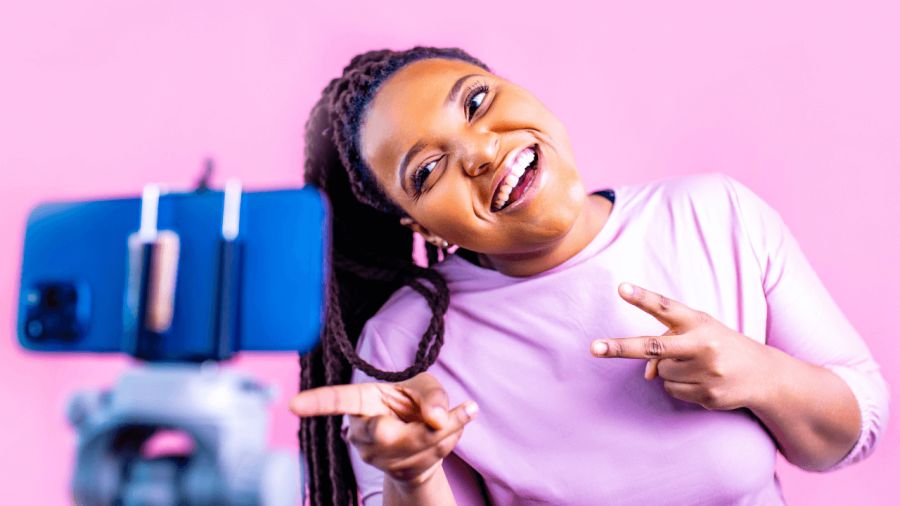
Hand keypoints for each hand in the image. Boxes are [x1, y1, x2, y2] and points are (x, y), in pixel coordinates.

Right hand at [290, 372, 478, 485]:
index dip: (316, 403)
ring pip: (416, 446)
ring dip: (445, 432)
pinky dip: (449, 441)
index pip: (338, 400)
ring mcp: (376, 455)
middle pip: (383, 432)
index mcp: (363, 399)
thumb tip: (437, 417)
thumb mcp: (425, 385)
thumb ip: (433, 395)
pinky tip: (454, 426)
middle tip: (437, 419)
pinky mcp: (395, 470)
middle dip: (415, 430)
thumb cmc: (418, 402)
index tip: (293, 405)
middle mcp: (363, 430)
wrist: (426, 438)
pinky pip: (430, 456)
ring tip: (453, 415)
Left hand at [590, 283, 774, 410]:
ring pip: (660, 373)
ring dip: (668, 370)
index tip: (622, 288)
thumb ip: (667, 344)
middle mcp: (702, 345)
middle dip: (621, 348)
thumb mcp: (698, 334)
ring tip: (694, 365)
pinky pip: (672, 391)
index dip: (643, 298)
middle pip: (653, 346)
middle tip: (594, 347)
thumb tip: (647, 375)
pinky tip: (701, 380)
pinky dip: (679, 386)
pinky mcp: (709, 394)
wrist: (764, 375)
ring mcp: (706, 372)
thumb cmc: (720, 346)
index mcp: (699, 322)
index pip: (666, 307)